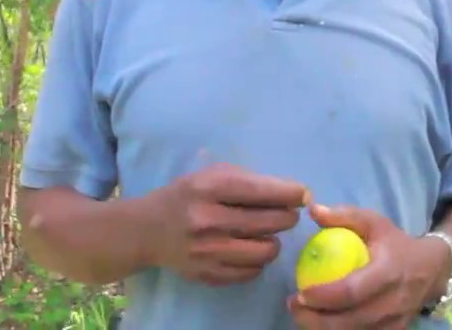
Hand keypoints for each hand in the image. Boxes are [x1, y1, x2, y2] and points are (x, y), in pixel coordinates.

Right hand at [146, 161, 308, 286]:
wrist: (147, 230)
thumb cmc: (186, 195)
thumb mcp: (210, 175)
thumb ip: (247, 181)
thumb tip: (293, 193)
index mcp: (209, 188)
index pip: (260, 191)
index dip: (289, 193)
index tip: (304, 194)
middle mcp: (208, 220)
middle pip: (269, 221)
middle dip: (287, 217)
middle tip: (288, 214)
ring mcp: (208, 251)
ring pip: (265, 250)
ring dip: (274, 241)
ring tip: (267, 233)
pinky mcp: (209, 274)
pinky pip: (252, 272)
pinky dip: (258, 261)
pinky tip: (250, 249)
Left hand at [287, 203, 449, 329]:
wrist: (432, 269)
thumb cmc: (395, 243)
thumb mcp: (374, 222)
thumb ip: (344, 216)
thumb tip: (313, 210)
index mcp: (388, 272)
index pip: (353, 291)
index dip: (324, 296)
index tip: (300, 293)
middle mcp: (394, 302)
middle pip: (351, 321)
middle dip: (317, 320)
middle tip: (294, 307)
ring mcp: (395, 322)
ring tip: (302, 315)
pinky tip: (321, 323)